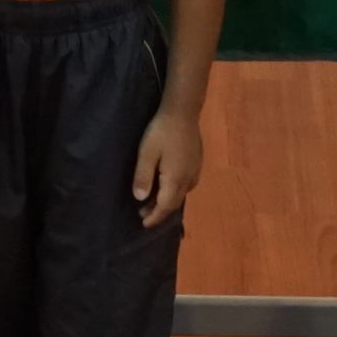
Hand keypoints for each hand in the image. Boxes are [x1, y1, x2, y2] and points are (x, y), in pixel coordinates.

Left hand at [132, 107, 204, 227]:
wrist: (182, 112)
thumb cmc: (161, 132)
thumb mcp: (146, 153)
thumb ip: (143, 177)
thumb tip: (139, 199)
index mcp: (175, 179)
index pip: (165, 206)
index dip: (154, 217)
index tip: (143, 224)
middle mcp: (188, 179)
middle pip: (174, 203)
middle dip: (159, 211)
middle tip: (142, 214)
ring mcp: (195, 172)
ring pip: (180, 194)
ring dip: (166, 201)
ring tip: (151, 202)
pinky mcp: (197, 164)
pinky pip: (186, 186)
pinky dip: (174, 192)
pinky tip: (167, 186)